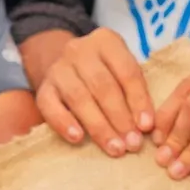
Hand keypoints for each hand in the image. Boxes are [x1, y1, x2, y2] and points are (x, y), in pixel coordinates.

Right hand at [35, 29, 155, 155]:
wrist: (64, 64)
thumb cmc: (103, 72)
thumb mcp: (121, 69)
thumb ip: (133, 90)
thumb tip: (145, 126)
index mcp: (106, 41)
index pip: (126, 71)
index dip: (138, 100)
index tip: (146, 126)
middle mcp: (79, 50)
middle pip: (103, 86)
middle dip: (120, 118)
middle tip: (132, 143)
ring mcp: (58, 69)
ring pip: (79, 98)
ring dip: (99, 127)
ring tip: (114, 148)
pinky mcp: (43, 88)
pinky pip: (51, 107)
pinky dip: (64, 123)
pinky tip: (78, 138)